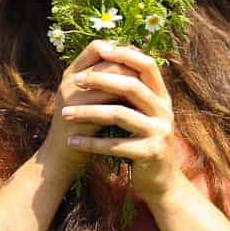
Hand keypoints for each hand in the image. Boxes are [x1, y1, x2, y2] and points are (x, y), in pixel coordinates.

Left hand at [57, 43, 181, 203]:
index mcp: (162, 96)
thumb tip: (116, 53)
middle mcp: (164, 111)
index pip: (147, 66)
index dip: (125, 55)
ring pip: (120, 114)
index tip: (101, 49)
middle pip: (132, 86)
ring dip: (89, 112)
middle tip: (75, 81)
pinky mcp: (151, 153)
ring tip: (65, 114)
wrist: (162, 181)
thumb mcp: (144, 112)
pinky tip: (73, 142)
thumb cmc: (144, 141)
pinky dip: (91, 143)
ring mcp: (160, 132)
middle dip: (100, 80)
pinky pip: (116, 144)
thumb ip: (135, 89)